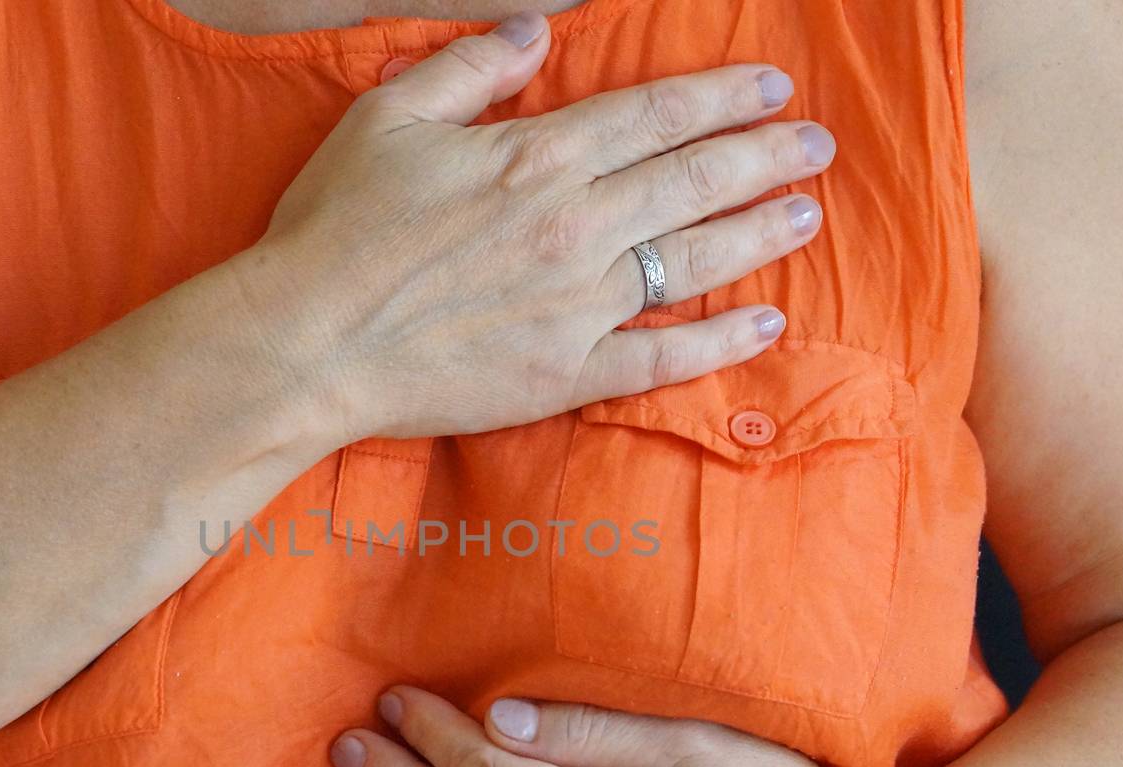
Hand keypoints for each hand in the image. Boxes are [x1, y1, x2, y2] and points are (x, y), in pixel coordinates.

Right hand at [238, 10, 833, 442]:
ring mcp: (577, 306)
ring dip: (759, 233)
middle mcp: (574, 226)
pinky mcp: (564, 375)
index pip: (656, 115)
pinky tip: (766, 322)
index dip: (723, 95)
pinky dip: (719, 342)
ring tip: (807, 214)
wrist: (306, 342)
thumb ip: (471, 65)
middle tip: (816, 145)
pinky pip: (661, 359)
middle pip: (694, 181)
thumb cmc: (334, 227)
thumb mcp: (388, 117)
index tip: (771, 86)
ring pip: (694, 262)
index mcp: (536, 158)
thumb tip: (539, 27)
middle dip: (765, 156)